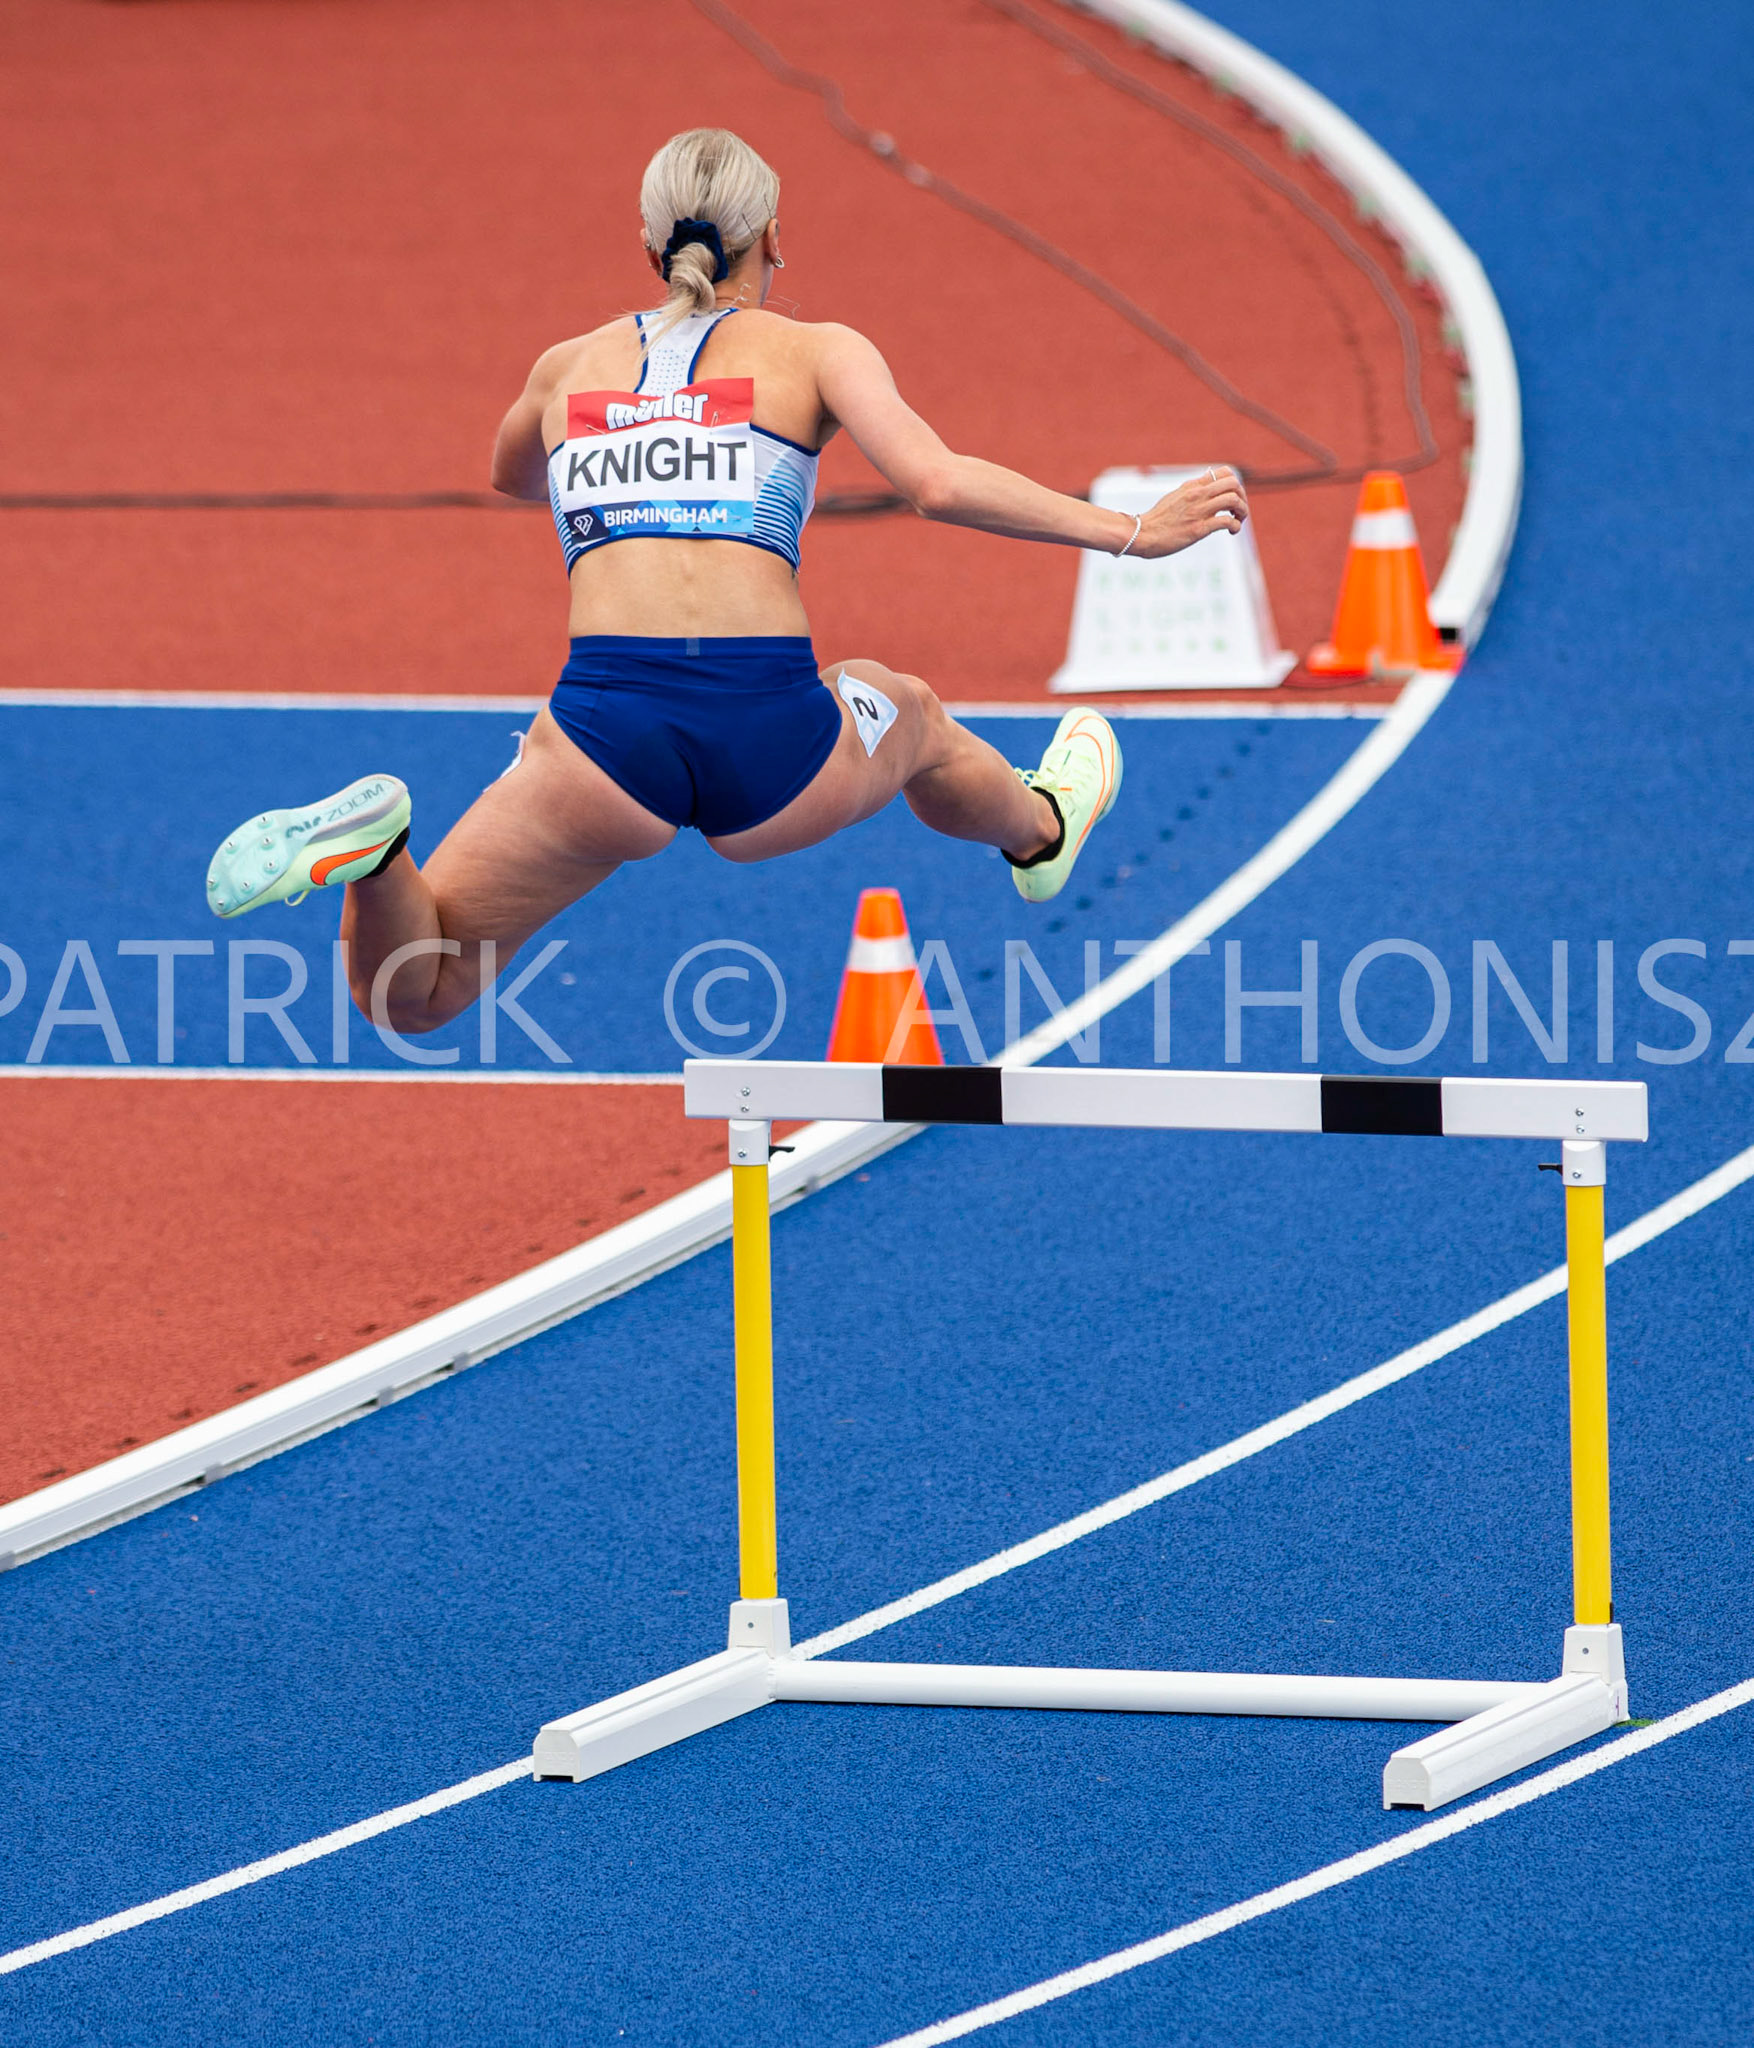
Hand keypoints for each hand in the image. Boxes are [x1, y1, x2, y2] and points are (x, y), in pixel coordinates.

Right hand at [1124, 466, 1248, 557]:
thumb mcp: (1175, 497)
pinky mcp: (1198, 529)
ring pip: (1234, 500)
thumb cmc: (1157, 520)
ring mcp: (1198, 511)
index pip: (1224, 472)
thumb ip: (1191, 491)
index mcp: (1192, 486)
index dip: (1235, 484)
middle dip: (1242, 497)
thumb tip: (1204, 486)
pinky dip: (1235, 526)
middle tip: (1238, 511)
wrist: (1142, 535)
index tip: (1232, 498)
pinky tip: (1232, 531)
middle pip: (1234, 483)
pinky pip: (1226, 521)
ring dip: (1242, 511)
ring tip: (1237, 521)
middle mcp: (1197, 495)